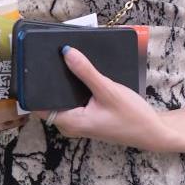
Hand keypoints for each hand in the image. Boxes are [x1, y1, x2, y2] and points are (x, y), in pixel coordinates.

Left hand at [46, 48, 176, 150]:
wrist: (153, 132)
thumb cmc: (132, 116)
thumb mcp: (108, 90)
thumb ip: (86, 72)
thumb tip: (66, 52)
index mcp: (70, 122)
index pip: (38, 105)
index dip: (33, 86)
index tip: (31, 65)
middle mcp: (70, 125)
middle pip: (49, 100)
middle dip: (48, 80)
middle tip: (47, 55)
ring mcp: (78, 121)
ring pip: (61, 99)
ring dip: (62, 82)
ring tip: (63, 59)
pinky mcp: (87, 117)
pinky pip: (72, 100)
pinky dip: (74, 87)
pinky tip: (79, 72)